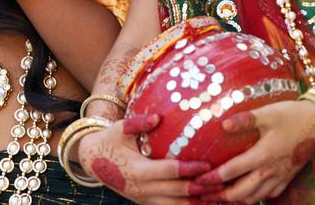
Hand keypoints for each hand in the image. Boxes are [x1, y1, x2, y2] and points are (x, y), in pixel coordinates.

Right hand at [77, 114, 217, 203]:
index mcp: (138, 170)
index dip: (189, 169)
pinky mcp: (146, 203)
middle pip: (177, 192)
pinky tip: (204, 203)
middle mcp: (142, 189)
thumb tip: (158, 118)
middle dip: (201, 188)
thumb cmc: (109, 140)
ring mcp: (144, 199)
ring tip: (220, 198)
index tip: (208, 165)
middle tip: (223, 181)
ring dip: (198, 203)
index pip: (168, 171)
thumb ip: (138, 123)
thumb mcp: (120, 128)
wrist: (91, 161)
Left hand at [193, 100, 314, 202]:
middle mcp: (270, 171)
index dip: (212, 178)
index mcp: (262, 155)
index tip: (197, 181)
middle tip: (203, 195)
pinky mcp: (287, 178)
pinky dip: (253, 198)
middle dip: (220, 197)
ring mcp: (280, 177)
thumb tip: (223, 124)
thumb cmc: (291, 116)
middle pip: (241, 193)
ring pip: (254, 198)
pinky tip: (244, 194)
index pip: (232, 172)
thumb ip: (245, 119)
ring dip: (235, 200)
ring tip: (219, 198)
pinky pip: (268, 195)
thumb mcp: (267, 113)